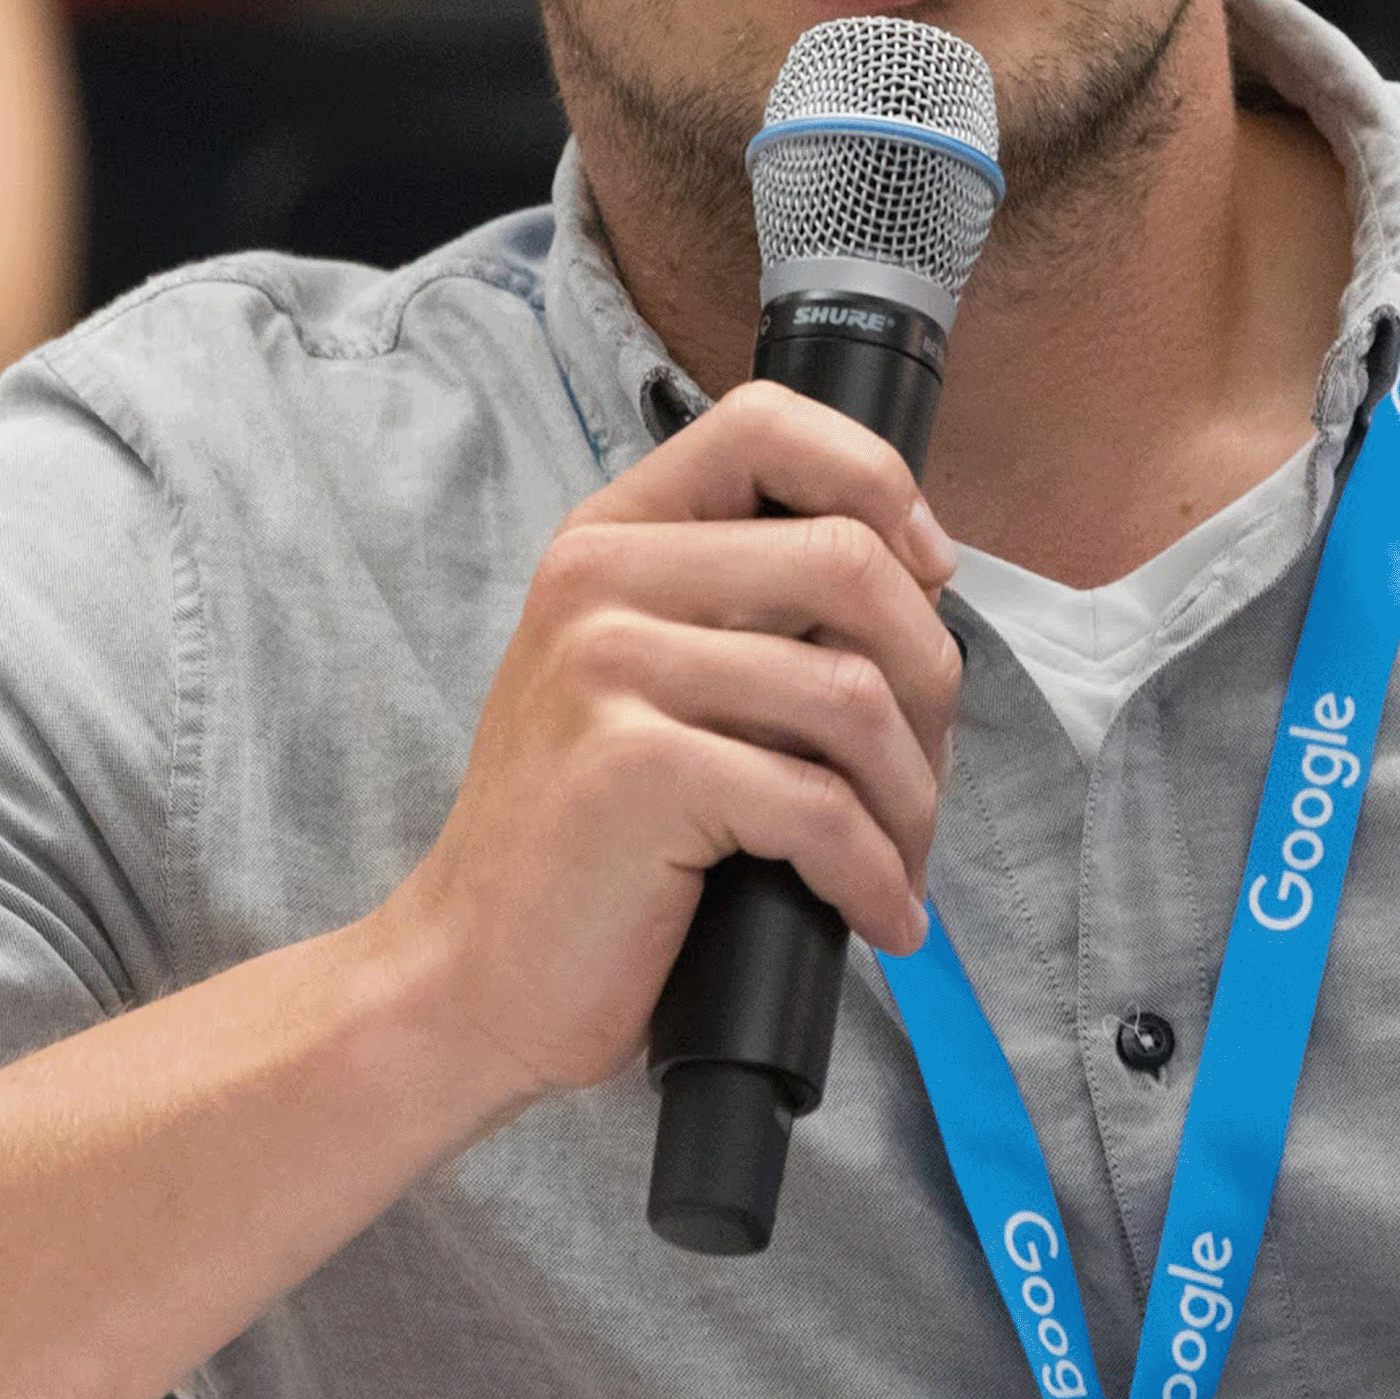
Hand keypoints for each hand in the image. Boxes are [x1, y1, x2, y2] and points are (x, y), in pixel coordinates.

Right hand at [368, 385, 965, 1116]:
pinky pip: (820, 806)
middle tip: (923, 771)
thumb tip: (919, 581)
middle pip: (849, 561)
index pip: (766, 424)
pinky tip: (877, 915)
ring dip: (911, 798)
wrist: (470, 974)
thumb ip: (743, 607)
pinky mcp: (636, 769)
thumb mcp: (642, 681)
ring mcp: (610, 670)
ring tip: (900, 859)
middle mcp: (600, 582)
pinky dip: (875, 875)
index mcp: (609, 539)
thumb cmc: (587, 841)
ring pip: (853, 693)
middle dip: (930, 678)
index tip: (929, 573)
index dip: (878, 482)